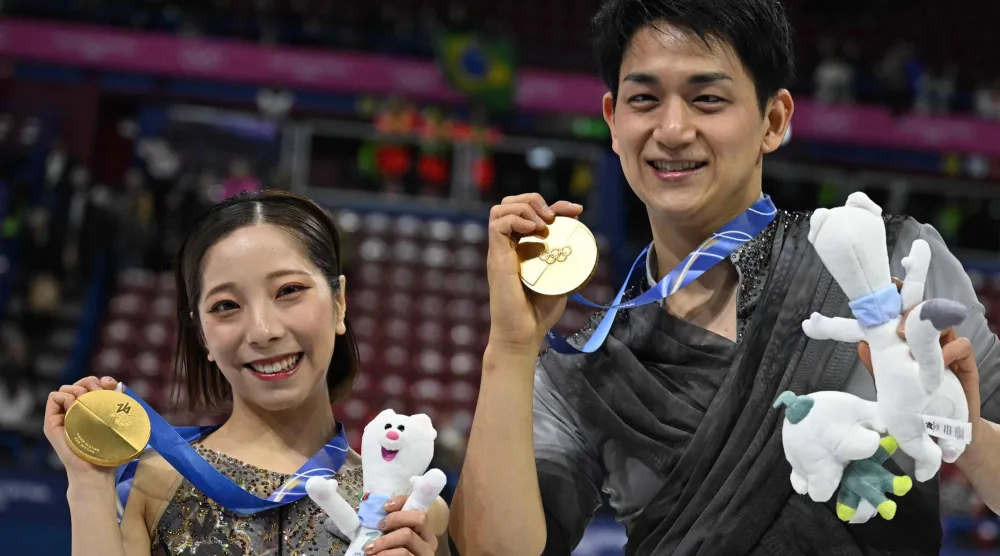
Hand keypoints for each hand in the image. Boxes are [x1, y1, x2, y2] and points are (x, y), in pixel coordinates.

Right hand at [43, 376, 120, 480]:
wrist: (96, 471)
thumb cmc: (110, 451)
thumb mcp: (120, 423)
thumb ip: (119, 405)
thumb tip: (119, 386)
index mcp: (94, 411)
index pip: (94, 385)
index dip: (103, 381)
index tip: (111, 386)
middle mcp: (78, 412)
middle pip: (80, 383)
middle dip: (91, 382)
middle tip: (100, 392)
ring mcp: (64, 417)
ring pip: (66, 388)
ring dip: (78, 389)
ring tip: (87, 402)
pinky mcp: (52, 423)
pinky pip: (53, 397)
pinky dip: (65, 397)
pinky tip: (76, 407)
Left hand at [364, 495, 443, 555]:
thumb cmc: (396, 551)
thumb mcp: (398, 535)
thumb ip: (396, 523)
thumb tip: (383, 509)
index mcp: (426, 530)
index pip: (420, 508)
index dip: (403, 503)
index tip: (385, 506)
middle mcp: (430, 541)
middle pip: (419, 519)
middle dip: (396, 518)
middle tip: (380, 525)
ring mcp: (426, 553)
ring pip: (408, 536)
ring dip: (385, 540)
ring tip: (370, 548)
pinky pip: (403, 553)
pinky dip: (386, 553)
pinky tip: (376, 555)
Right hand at [486, 193, 583, 349]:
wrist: (523, 334)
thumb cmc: (539, 312)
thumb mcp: (559, 277)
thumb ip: (564, 258)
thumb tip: (581, 239)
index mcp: (521, 247)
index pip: (531, 212)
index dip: (555, 204)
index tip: (577, 209)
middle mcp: (507, 246)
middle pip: (510, 203)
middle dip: (534, 199)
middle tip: (554, 216)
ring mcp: (500, 251)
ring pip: (501, 209)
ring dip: (525, 207)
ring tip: (544, 223)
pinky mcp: (496, 258)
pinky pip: (497, 224)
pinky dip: (516, 219)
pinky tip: (535, 229)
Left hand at [857, 281, 984, 447]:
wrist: (942, 435)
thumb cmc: (915, 407)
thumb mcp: (891, 387)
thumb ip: (878, 366)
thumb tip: (862, 344)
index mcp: (907, 344)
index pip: (902, 315)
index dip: (897, 299)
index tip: (889, 284)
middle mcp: (926, 342)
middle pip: (921, 312)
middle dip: (908, 309)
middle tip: (895, 321)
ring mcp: (946, 350)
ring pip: (941, 323)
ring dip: (925, 326)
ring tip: (907, 337)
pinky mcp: (964, 363)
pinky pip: (961, 345)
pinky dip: (949, 350)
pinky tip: (939, 362)